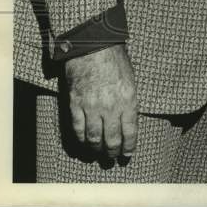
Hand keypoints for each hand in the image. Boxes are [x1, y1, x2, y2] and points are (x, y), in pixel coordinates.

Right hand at [63, 44, 137, 158]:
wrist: (93, 48)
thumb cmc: (116, 61)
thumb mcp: (131, 80)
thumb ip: (129, 101)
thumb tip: (128, 121)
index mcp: (128, 100)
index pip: (130, 132)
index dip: (129, 146)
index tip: (128, 155)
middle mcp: (110, 107)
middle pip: (111, 139)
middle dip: (112, 152)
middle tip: (112, 159)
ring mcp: (91, 107)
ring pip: (93, 137)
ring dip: (96, 149)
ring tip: (98, 154)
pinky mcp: (75, 104)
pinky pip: (77, 128)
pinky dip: (81, 139)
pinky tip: (84, 143)